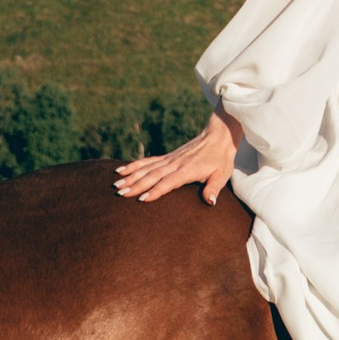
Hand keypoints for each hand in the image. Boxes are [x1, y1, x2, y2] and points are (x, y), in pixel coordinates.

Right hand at [114, 112, 239, 204]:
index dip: (156, 191)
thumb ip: (214, 188)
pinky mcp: (167, 157)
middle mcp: (175, 164)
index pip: (168, 182)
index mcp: (188, 169)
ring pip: (147, 168)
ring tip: (116, 184)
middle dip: (136, 185)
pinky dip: (134, 166)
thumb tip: (210, 202)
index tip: (142, 199)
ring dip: (131, 176)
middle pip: (152, 175)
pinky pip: (148, 162)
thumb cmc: (221, 159)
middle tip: (120, 194)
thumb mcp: (222, 174)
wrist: (217, 137)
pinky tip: (121, 170)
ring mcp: (169, 159)